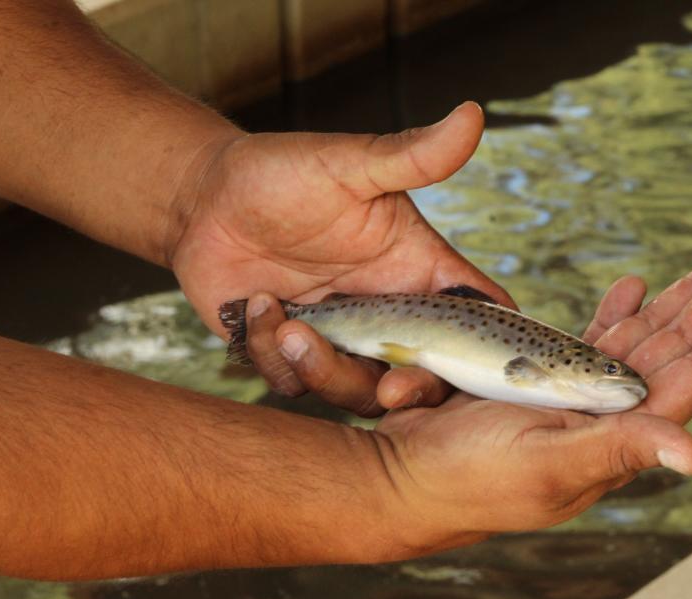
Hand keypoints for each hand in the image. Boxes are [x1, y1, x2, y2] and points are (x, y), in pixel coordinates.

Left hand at [170, 103, 510, 413]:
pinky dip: (274, 354)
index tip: (483, 369)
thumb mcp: (350, 165)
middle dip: (414, 390)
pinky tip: (256, 304)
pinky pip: (296, 383)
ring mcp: (339, 340)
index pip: (473, 317)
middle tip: (392, 390)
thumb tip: (472, 114)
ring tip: (287, 324)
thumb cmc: (282, 173)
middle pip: (425, 375)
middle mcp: (384, 314)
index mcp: (414, 270)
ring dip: (325, 370)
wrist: (204, 198)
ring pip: (359, 391)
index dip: (487, 351)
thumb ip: (411, 156)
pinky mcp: (292, 354)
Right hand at [363, 246, 691, 555]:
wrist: (408, 474)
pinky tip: (637, 286)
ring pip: (647, 334)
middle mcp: (608, 412)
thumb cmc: (471, 477)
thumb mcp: (546, 463)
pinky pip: (596, 337)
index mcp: (616, 433)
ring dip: (686, 298)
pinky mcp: (546, 379)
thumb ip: (618, 451)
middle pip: (682, 346)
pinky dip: (619, 311)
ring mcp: (580, 392)